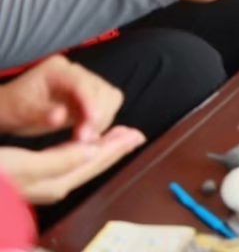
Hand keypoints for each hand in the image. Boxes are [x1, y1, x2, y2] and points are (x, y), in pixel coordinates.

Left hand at [0, 57, 121, 140]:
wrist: (8, 111)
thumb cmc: (11, 109)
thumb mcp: (20, 112)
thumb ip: (41, 113)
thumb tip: (61, 116)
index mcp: (57, 70)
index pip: (82, 83)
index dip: (91, 102)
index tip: (92, 122)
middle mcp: (76, 72)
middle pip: (102, 90)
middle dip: (97, 115)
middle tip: (82, 139)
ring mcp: (85, 84)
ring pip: (109, 99)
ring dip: (101, 120)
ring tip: (82, 139)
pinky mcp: (90, 97)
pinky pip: (107, 107)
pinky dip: (101, 122)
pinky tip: (86, 135)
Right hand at [0, 127, 144, 203]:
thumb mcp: (20, 164)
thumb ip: (58, 161)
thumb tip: (94, 152)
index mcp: (51, 184)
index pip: (92, 163)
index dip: (114, 147)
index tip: (135, 134)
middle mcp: (49, 187)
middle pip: (90, 165)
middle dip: (113, 149)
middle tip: (135, 134)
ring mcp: (39, 185)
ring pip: (79, 165)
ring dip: (100, 150)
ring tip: (117, 137)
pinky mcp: (28, 179)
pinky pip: (63, 165)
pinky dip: (79, 154)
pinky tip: (83, 147)